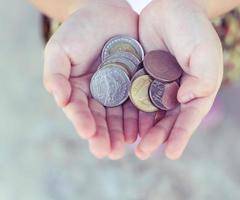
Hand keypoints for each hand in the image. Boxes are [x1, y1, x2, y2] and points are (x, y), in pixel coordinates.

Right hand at [43, 0, 139, 159]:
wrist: (106, 10)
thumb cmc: (79, 29)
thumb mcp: (60, 49)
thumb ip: (55, 75)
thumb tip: (59, 100)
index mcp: (80, 90)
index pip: (81, 111)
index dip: (84, 123)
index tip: (89, 134)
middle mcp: (101, 95)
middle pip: (104, 119)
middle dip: (107, 136)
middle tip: (111, 152)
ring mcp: (121, 90)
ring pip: (123, 115)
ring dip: (126, 131)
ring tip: (129, 145)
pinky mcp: (139, 83)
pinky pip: (142, 101)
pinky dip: (143, 115)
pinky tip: (146, 128)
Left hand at [135, 0, 222, 159]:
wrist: (171, 5)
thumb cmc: (193, 28)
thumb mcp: (205, 52)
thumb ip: (203, 78)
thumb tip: (186, 98)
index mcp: (197, 89)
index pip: (189, 117)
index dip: (181, 135)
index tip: (172, 154)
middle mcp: (178, 92)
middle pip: (167, 120)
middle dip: (156, 137)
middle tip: (143, 153)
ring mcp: (158, 85)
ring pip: (149, 113)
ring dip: (141, 130)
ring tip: (129, 145)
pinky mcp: (141, 77)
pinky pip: (134, 97)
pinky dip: (129, 111)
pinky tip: (120, 123)